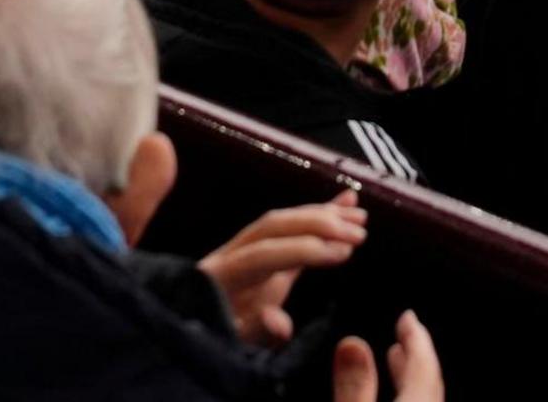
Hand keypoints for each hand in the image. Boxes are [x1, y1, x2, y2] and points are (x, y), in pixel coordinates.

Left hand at [199, 192, 365, 343]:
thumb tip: (279, 321)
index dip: (304, 249)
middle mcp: (230, 253)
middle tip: (357, 233)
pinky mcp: (258, 252)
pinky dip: (316, 215)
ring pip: (282, 221)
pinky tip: (344, 202)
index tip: (342, 252)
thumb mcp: (230, 345)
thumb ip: (255, 332)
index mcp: (220, 275)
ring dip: (322, 215)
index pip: (264, 253)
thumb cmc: (211, 339)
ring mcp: (243, 248)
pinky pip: (288, 229)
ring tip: (358, 217)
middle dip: (318, 224)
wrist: (189, 332)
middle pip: (274, 226)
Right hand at [331, 312, 441, 401]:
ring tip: (396, 360)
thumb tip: (351, 344)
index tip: (408, 316)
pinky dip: (409, 396)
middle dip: (415, 356)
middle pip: (429, 382)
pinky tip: (395, 397)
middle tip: (405, 333)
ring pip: (427, 398)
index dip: (416, 337)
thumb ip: (352, 388)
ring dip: (411, 379)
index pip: (424, 366)